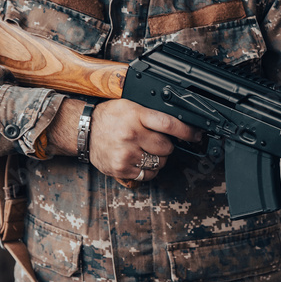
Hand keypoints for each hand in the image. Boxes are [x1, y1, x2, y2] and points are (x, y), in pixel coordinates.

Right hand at [46, 98, 201, 180]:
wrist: (83, 130)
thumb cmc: (109, 117)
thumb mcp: (131, 106)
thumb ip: (152, 114)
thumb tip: (180, 123)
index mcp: (136, 115)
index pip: (169, 124)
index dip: (187, 132)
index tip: (196, 135)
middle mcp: (131, 134)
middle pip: (167, 147)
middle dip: (166, 146)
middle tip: (155, 141)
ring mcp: (126, 153)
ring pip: (159, 163)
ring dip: (158, 159)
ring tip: (145, 150)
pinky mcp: (121, 169)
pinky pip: (147, 175)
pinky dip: (148, 170)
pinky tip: (139, 160)